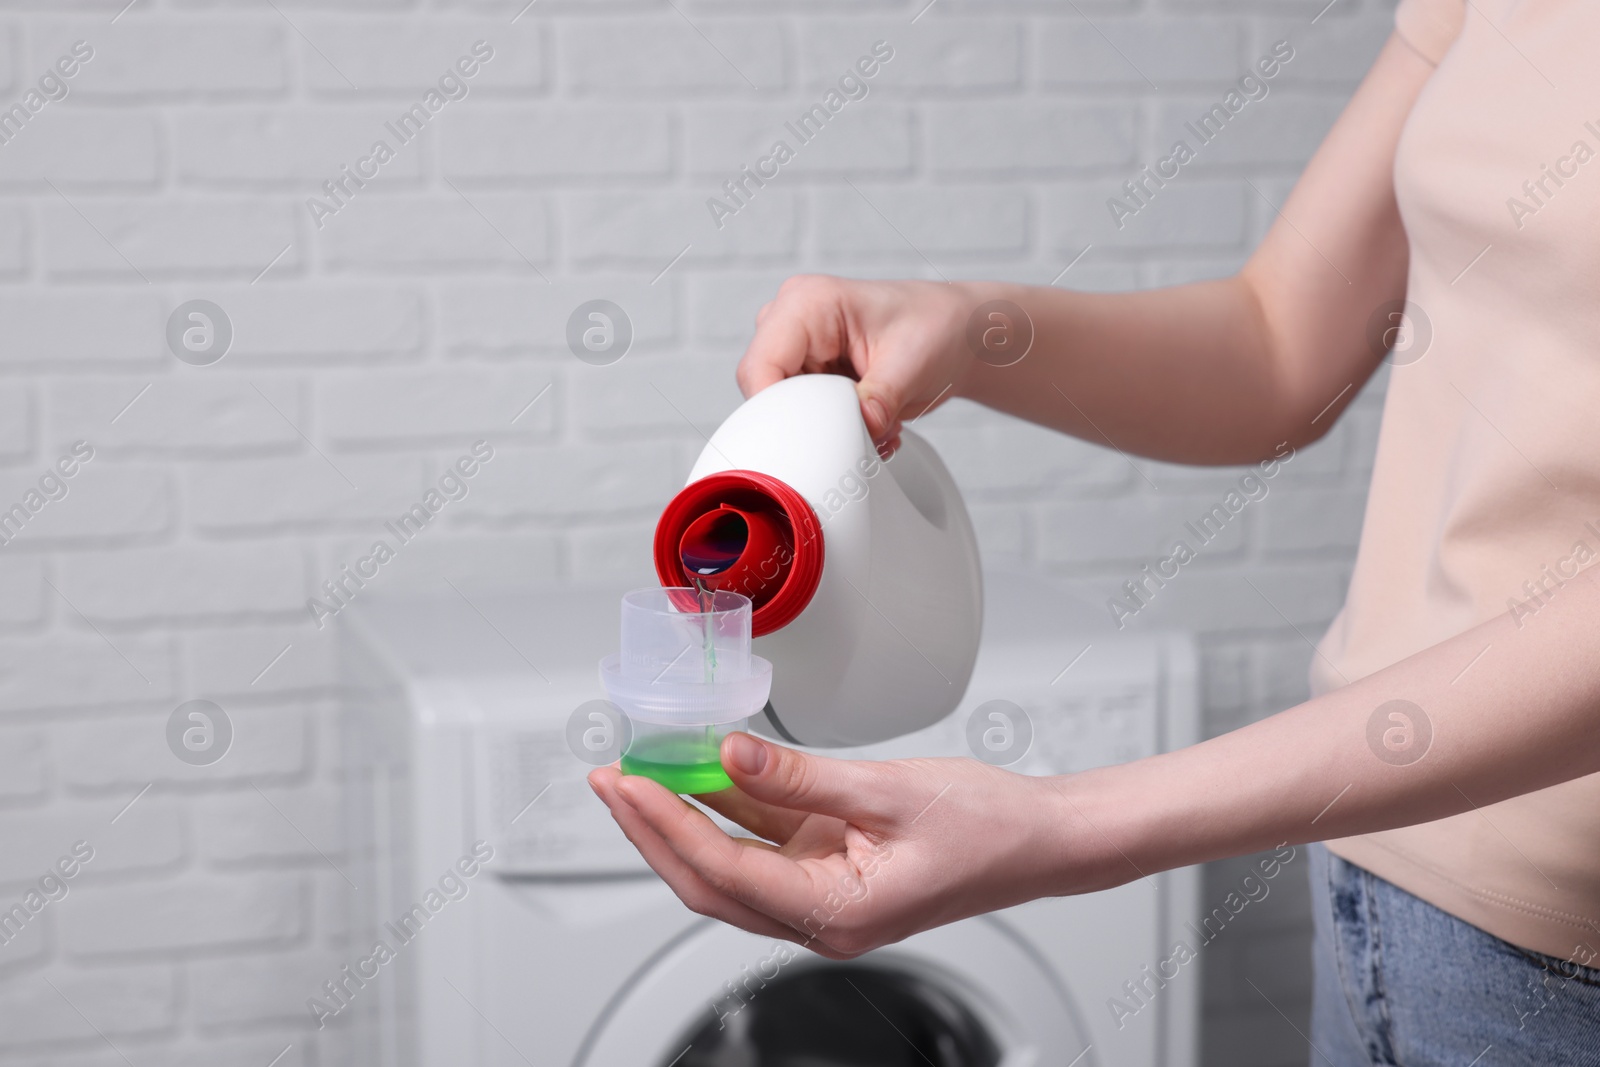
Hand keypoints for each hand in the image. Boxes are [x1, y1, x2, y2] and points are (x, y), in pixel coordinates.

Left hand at [588, 732, 1122, 958]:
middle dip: (654, 829)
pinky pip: (764, 842)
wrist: (1043, 840)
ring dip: (684, 820)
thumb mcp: (889, 791)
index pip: (725, 873)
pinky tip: (700, 773)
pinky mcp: (832, 867)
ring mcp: (824, 894)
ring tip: (640, 773)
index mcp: (837, 915)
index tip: (627, 783)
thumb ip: (801, 778)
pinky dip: (728, 809)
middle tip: (610, 778)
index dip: (666, 825)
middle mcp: (821, 917)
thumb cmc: (989, 827)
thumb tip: (727, 755)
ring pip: (730, 864)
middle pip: (710, 880)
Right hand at [736, 275, 978, 451]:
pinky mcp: (809, 374)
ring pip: (785, 411)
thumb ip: (878, 401)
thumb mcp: (911, 365)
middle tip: (862, 433)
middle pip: (766, 393)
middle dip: (812, 425)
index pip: (760, 367)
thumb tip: (857, 434)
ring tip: (879, 424)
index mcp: (807, 303)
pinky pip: (805, 416)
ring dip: (831, 429)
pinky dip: (840, 430)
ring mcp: (798, 350)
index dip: (776, 411)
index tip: (813, 441)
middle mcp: (792, 323)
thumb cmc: (935, 325)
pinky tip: (875, 424)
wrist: (955, 333)